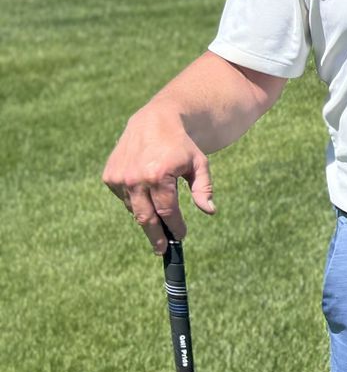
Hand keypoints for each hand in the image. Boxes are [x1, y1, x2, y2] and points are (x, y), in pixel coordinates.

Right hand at [102, 109, 216, 254]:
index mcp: (159, 176)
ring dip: (147, 218)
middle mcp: (135, 178)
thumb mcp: (199, 164)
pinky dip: (137, 201)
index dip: (175, 227)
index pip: (167, 212)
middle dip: (156, 236)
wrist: (154, 121)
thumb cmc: (181, 145)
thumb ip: (204, 188)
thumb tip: (210, 211)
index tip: (181, 237)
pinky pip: (125, 199)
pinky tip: (147, 195)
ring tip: (159, 224)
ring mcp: (120, 178)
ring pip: (135, 209)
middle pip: (146, 218)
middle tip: (163, 250)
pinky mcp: (110, 176)